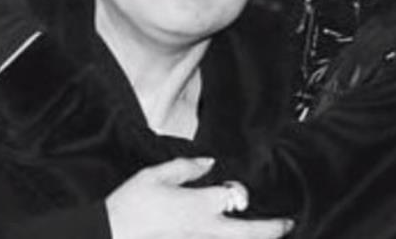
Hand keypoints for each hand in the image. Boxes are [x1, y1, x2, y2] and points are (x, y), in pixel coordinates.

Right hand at [106, 157, 293, 238]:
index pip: (234, 197)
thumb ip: (185, 168)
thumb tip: (208, 163)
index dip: (238, 191)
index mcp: (198, 205)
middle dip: (271, 229)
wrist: (109, 235)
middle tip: (287, 224)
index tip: (235, 188)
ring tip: (268, 235)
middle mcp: (204, 229)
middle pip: (248, 232)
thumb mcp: (154, 175)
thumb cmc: (130, 205)